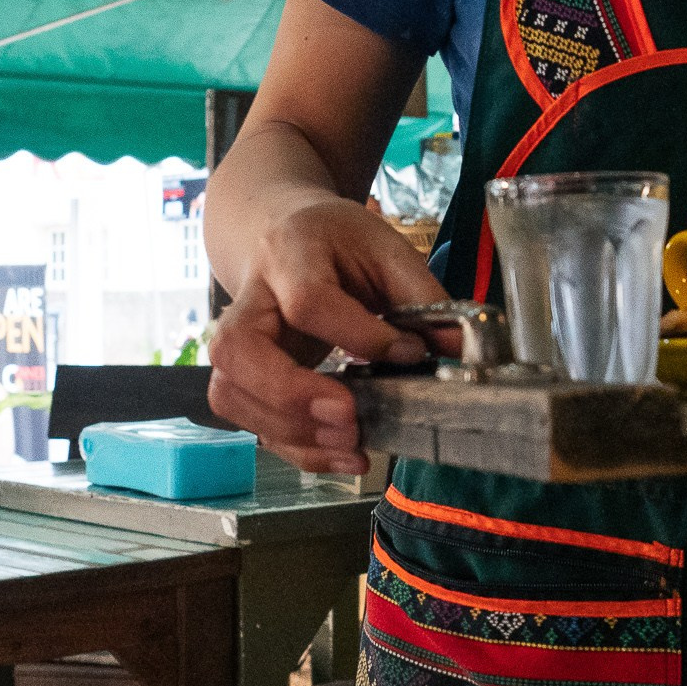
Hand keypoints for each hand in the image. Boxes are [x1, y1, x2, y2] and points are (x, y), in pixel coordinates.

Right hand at [206, 199, 445, 474]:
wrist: (280, 231)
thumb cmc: (336, 243)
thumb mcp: (385, 248)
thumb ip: (422, 294)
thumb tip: (456, 347)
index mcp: (290, 254)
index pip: (309, 301)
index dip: (360, 334)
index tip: (408, 353)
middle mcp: (249, 297)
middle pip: (237, 351)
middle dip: (290, 394)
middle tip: (347, 416)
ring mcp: (237, 340)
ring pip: (230, 392)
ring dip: (288, 430)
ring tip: (350, 443)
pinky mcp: (241, 375)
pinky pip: (246, 419)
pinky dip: (292, 447)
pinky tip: (339, 454)